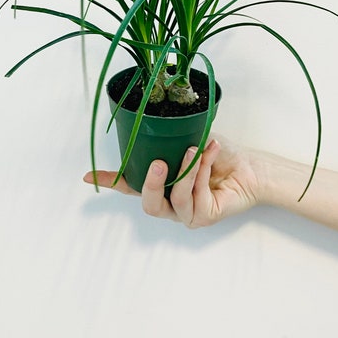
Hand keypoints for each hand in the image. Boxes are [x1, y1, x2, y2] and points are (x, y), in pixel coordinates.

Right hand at [83, 136, 262, 227]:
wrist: (250, 166)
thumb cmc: (219, 153)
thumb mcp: (190, 139)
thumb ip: (171, 138)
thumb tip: (153, 121)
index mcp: (162, 183)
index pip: (131, 185)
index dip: (109, 181)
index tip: (87, 175)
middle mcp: (170, 201)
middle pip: (148, 203)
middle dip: (150, 183)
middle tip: (158, 163)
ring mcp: (186, 212)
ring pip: (174, 200)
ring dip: (185, 172)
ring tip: (194, 149)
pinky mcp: (203, 216)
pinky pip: (196, 196)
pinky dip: (201, 172)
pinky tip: (208, 154)